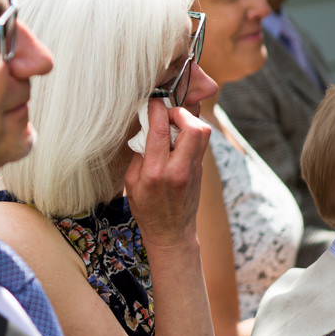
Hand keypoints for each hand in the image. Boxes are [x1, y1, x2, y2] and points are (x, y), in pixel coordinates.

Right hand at [124, 99, 210, 252]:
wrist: (171, 234)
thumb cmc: (146, 209)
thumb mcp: (131, 183)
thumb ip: (139, 154)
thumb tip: (147, 129)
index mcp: (155, 173)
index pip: (161, 131)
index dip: (157, 109)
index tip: (151, 101)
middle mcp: (178, 169)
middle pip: (193, 127)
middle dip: (180, 112)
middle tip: (168, 114)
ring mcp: (193, 170)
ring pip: (203, 132)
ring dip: (189, 121)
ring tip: (174, 124)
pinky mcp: (200, 170)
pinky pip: (200, 142)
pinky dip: (191, 133)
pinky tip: (178, 137)